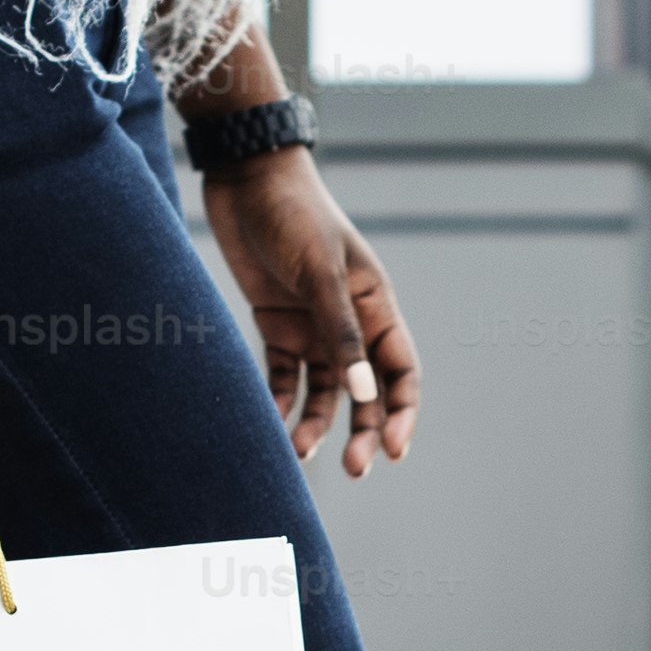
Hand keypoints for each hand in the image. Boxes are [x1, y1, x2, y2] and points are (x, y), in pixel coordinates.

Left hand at [202, 150, 419, 474]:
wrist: (247, 181)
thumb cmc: (294, 217)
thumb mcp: (320, 273)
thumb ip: (340, 332)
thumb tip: (365, 394)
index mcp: (377, 307)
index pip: (401, 372)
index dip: (403, 414)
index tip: (394, 451)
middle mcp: (350, 323)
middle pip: (366, 392)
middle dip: (364, 432)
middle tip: (353, 469)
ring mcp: (313, 327)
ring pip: (324, 392)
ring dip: (317, 424)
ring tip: (299, 453)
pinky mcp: (277, 327)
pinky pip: (284, 377)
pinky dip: (280, 402)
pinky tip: (272, 427)